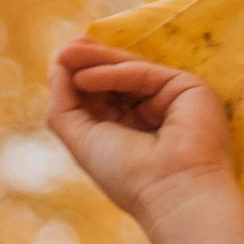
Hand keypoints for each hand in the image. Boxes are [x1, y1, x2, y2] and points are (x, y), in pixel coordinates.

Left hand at [46, 37, 243, 243]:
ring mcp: (171, 99)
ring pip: (130, 70)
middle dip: (87, 62)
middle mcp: (153, 113)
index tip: (57, 63)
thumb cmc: (128, 178)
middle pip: (116, 79)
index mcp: (131, 131)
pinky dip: (113, 73)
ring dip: (97, 59)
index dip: (80, 79)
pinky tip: (84, 76)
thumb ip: (64, 107)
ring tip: (66, 52)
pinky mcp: (188, 87)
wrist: (173, 194)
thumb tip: (55, 67)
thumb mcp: (83, 141)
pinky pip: (144, 74)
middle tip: (62, 50)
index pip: (103, 97)